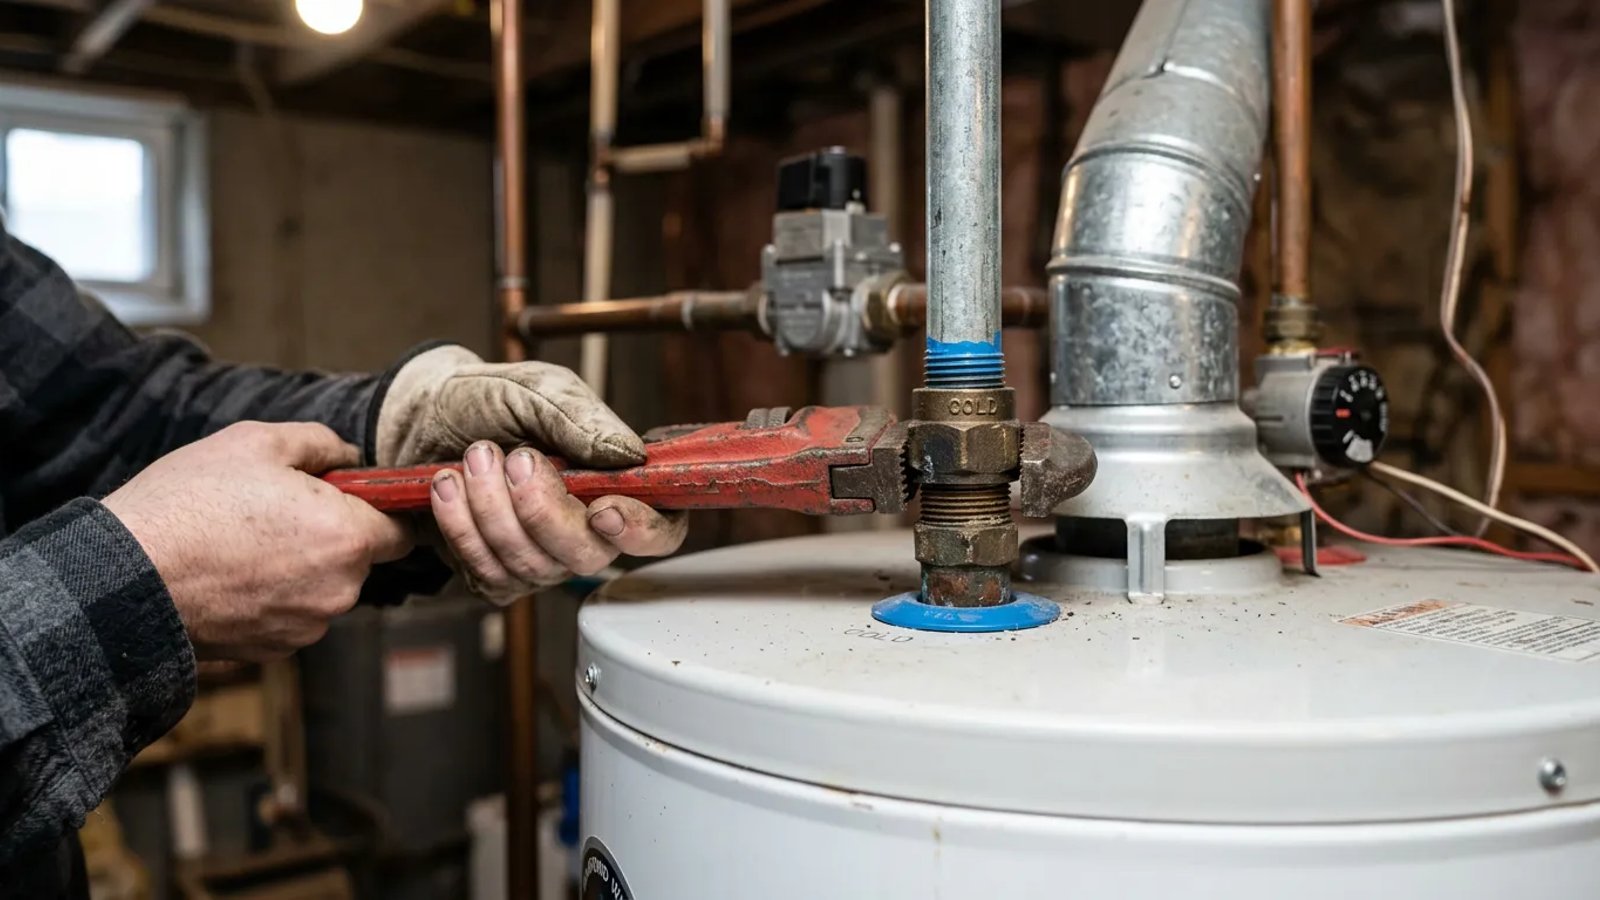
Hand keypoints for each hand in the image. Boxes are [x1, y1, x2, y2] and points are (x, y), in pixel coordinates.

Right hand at [105, 422, 412, 660]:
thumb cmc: (189, 504)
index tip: (356, 498)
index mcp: (348, 538)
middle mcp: (339, 591)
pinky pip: (290, 615)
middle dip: (332, 535)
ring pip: (323, 589)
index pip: (402, 531)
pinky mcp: (273, 651)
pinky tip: (231, 574)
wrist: (124, 580)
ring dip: (300, 568)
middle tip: (277, 510)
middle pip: (359, 559)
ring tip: (243, 542)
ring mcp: (306, 626)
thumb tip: (352, 457)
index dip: (383, 511)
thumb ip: (321, 444)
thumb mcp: (256, 443)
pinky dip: (272, 597)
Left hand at [377, 346, 686, 602]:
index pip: (659, 530)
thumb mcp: (536, 390)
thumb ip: (581, 418)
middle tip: (515, 459)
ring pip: (533, 565)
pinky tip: (449, 487)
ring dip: (492, 508)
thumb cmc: (489, 400)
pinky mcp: (496, 573)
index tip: (603, 509)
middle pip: (589, 556)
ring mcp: (542, 558)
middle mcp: (586, 530)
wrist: (422, 415)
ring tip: (475, 456)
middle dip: (543, 511)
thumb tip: (627, 454)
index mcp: (615, 482)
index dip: (641, 531)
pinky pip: (489, 574)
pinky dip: (462, 527)